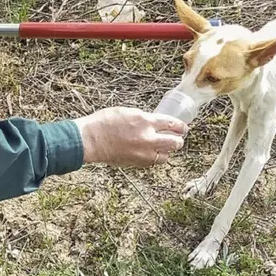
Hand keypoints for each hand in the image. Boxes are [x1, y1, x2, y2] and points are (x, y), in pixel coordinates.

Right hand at [73, 107, 188, 167]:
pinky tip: (151, 153)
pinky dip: (154, 158)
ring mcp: (143, 152)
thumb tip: (154, 122)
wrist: (91, 140)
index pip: (171, 124)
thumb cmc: (104, 122)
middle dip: (179, 141)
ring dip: (167, 151)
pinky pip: (153, 162)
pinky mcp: (137, 162)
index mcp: (145, 121)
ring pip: (165, 156)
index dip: (181, 127)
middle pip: (174, 143)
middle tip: (178, 139)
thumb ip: (143, 118)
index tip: (184, 128)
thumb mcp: (127, 112)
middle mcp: (148, 138)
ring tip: (164, 148)